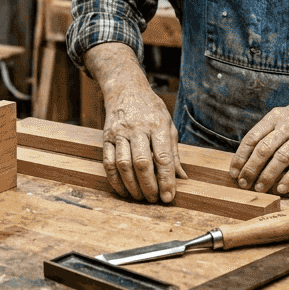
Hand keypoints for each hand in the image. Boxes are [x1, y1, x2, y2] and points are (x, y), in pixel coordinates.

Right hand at [101, 82, 186, 202]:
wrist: (126, 90)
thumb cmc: (151, 110)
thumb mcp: (168, 125)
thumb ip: (174, 152)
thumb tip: (182, 177)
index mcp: (158, 125)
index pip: (163, 157)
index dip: (166, 180)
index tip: (169, 196)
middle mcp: (138, 128)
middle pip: (142, 163)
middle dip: (149, 186)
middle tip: (154, 200)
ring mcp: (120, 132)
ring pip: (124, 164)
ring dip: (132, 185)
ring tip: (140, 197)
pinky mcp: (106, 137)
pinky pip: (108, 162)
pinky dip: (115, 180)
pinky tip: (123, 190)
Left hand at [231, 99, 288, 194]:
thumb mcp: (285, 115)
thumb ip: (269, 130)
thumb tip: (250, 153)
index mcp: (275, 117)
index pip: (252, 138)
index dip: (241, 156)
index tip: (234, 171)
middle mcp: (287, 126)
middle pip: (263, 150)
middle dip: (250, 169)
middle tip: (243, 183)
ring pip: (280, 158)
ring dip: (267, 176)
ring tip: (259, 187)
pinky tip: (281, 187)